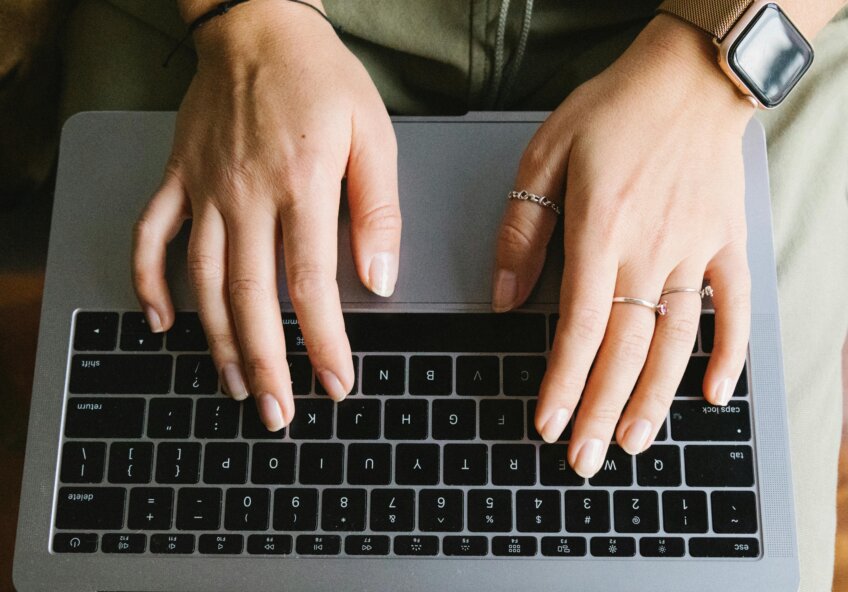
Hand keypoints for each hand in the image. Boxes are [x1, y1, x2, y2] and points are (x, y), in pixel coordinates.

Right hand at [132, 0, 399, 429]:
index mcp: (301, 185)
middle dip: (267, 363)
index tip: (335, 384)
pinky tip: (161, 321)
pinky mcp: (177, 179)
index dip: (324, 342)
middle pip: (252, 298)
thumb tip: (381, 279)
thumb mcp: (374, 136)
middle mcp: (246, 194)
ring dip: (218, 341)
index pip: (313, 284)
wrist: (258, 25)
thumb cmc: (321, 78)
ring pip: (203, 281)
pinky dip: (149, 282)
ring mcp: (204, 189)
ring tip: (237, 385)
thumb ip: (378, 211)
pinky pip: (151, 236)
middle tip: (279, 413)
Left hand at [492, 15, 753, 476]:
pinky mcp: (725, 246)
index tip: (546, 423)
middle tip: (582, 459)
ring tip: (631, 443)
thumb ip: (521, 232)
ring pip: (674, 342)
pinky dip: (728, 353)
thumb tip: (503, 299)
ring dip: (653, 398)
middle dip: (598, 409)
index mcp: (599, 232)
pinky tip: (715, 394)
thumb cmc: (614, 111)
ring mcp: (693, 252)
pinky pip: (733, 308)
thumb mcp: (544, 157)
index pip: (577, 328)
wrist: (687, 78)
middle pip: (623, 350)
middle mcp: (648, 252)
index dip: (560, 383)